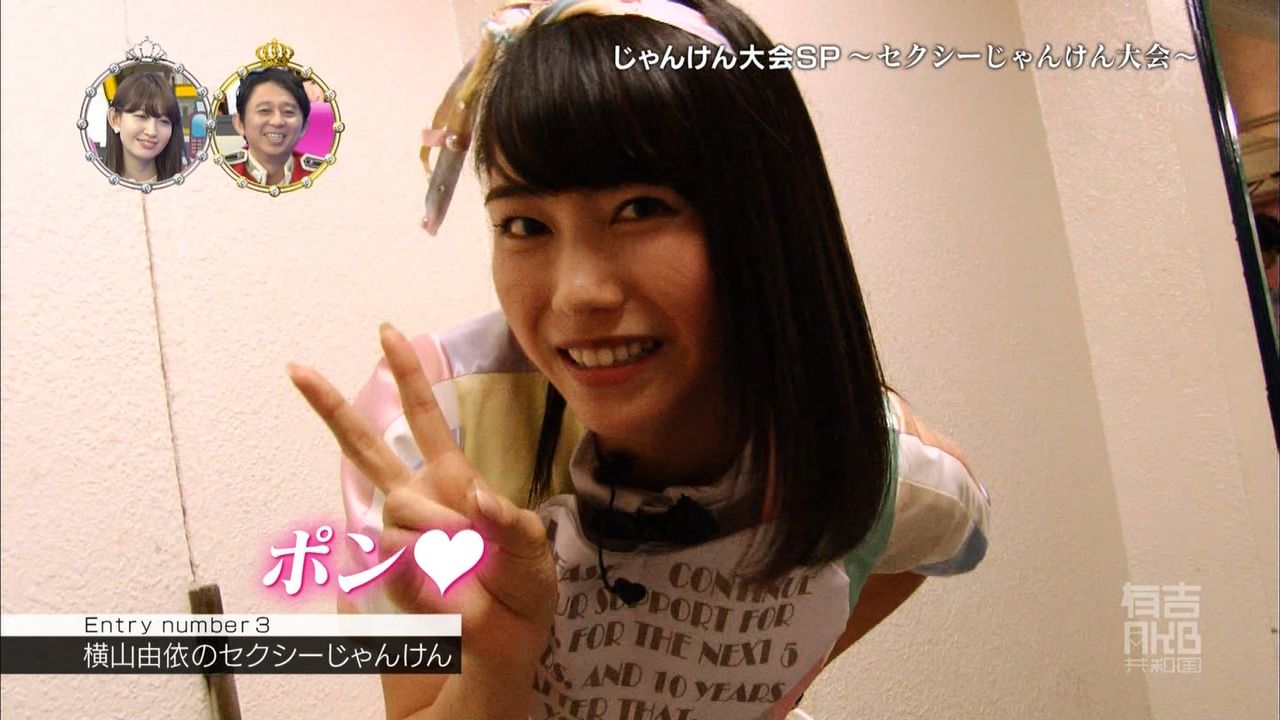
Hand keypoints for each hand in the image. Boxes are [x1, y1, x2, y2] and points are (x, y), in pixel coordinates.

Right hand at [288, 324, 556, 667]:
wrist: (501, 647)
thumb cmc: (519, 590)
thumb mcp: (533, 550)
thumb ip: (510, 521)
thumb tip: (474, 496)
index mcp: (452, 479)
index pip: (425, 419)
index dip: (409, 376)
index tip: (389, 332)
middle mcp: (416, 500)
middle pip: (365, 447)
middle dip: (330, 408)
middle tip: (296, 368)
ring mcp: (397, 536)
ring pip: (399, 508)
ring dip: (441, 533)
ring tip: (467, 562)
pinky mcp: (386, 572)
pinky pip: (397, 554)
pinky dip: (427, 568)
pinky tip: (445, 585)